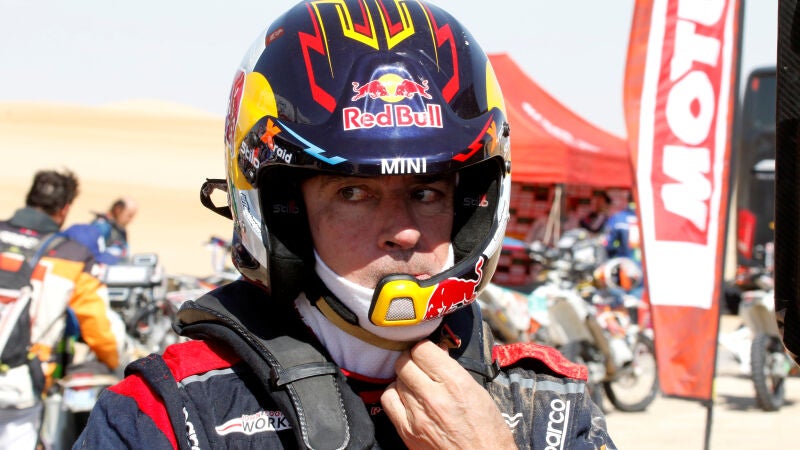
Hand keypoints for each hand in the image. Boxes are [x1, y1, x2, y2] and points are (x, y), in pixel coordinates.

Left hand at [381, 340, 515, 448]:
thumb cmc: (487, 430)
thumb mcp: (478, 392)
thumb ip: (453, 369)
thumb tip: (437, 351)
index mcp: (455, 383)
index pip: (422, 349)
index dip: (424, 347)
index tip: (428, 351)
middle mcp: (433, 397)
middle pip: (405, 362)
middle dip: (412, 359)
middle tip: (421, 365)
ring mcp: (417, 415)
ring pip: (396, 379)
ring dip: (404, 377)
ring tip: (416, 383)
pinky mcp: (407, 431)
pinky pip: (388, 400)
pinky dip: (395, 394)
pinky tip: (405, 397)